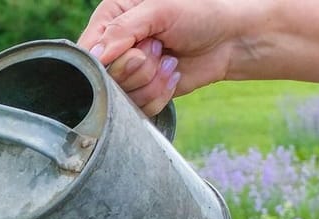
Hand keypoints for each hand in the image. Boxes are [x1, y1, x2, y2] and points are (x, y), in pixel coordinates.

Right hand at [79, 0, 249, 114]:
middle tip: (159, 48)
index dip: (105, 60)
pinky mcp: (142, 92)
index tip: (135, 51)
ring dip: (151, 80)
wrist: (231, 38)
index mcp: (112, 18)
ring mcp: (128, 71)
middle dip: (137, 67)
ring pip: (120, 95)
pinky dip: (159, 94)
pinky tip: (172, 74)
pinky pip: (137, 108)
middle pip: (103, 77)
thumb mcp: (159, 10)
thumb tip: (94, 58)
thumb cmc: (200, 13)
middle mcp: (116, 46)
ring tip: (169, 60)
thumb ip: (122, 31)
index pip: (87, 50)